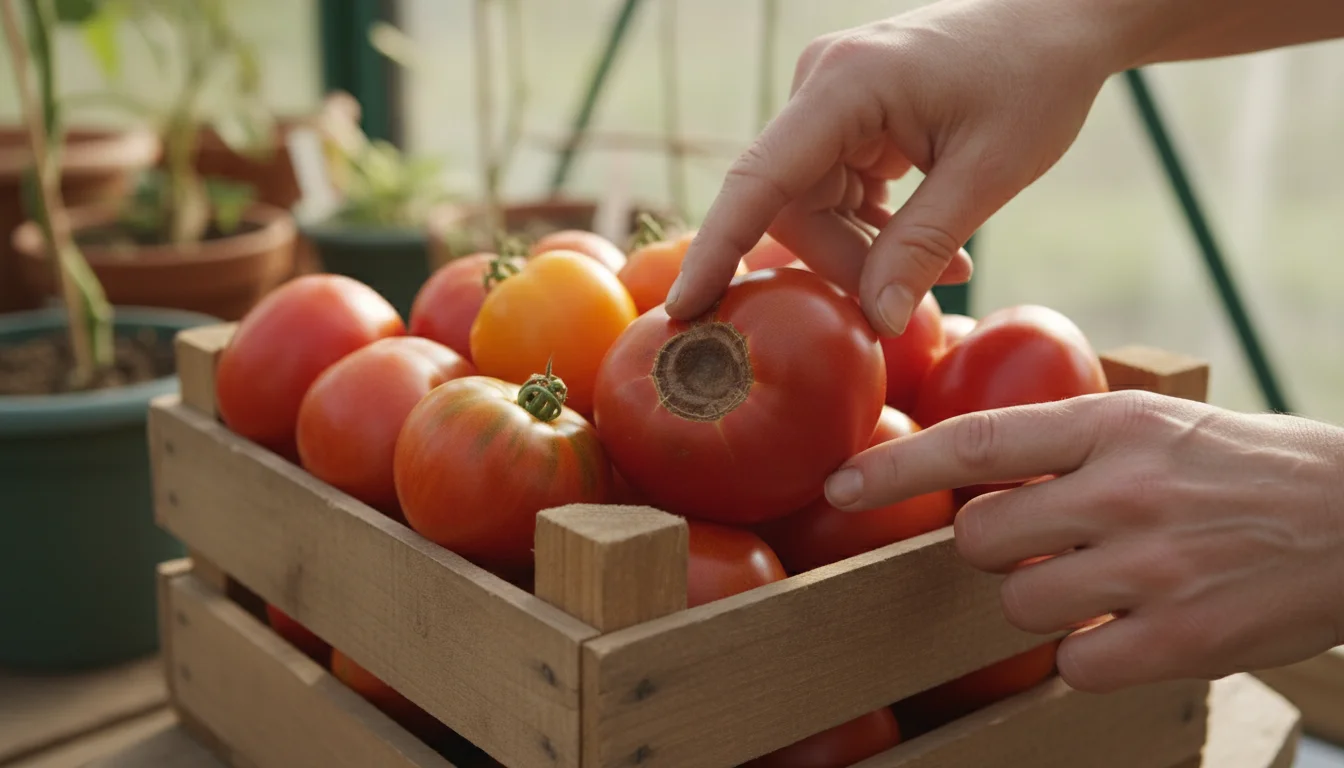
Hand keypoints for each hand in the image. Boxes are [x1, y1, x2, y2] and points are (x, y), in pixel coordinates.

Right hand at [666, 0, 1120, 334]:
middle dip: (844, 262)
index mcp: (844, 84)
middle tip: (909, 298)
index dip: (716, 250)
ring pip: (813, 206)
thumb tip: (875, 321)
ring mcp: (830, 98)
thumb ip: (922, 246)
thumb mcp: (988, 173)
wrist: (1063, 18)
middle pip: (791, 206)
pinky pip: (836, 190)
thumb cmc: (1035, 79)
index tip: (684, 311)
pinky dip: (875, 227)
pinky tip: (931, 245)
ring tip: (947, 267)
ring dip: (867, 248)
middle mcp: (820, 84)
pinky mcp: (848, 114)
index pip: (758, 180)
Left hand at [824, 390, 1343, 691]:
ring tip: (1109, 584)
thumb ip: (1069, 445)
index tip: (840, 483)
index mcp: (1114, 426)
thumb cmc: (1249, 469)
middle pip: (980, 537)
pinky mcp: (1181, 637)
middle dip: (996, 548)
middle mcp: (1124, 490)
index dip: (897, 465)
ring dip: (1045, 604)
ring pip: (1020, 604)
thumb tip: (974, 472)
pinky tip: (1136, 628)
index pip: (977, 440)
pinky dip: (1092, 655)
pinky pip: (1076, 662)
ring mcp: (1152, 566)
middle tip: (1048, 543)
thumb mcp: (1159, 424)